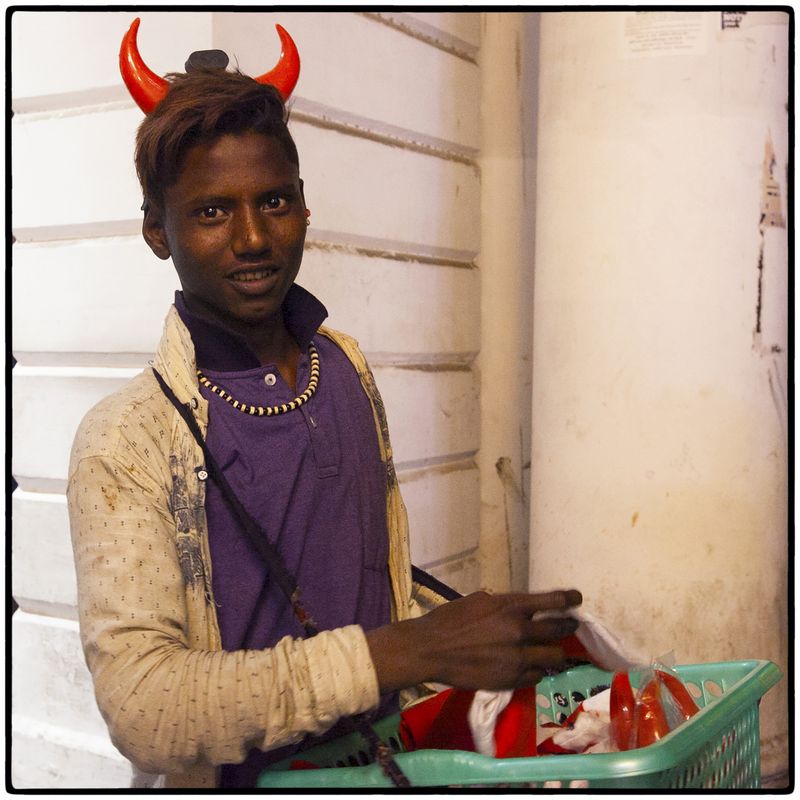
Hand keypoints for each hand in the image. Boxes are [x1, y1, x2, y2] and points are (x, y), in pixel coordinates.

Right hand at [366, 589, 581, 692]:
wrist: (430, 649)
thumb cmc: (449, 619)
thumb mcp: (479, 601)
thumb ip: (503, 605)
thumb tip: (519, 610)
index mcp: (510, 606)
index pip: (553, 601)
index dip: (570, 599)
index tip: (577, 599)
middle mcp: (519, 630)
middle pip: (559, 630)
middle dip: (568, 627)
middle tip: (571, 626)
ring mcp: (516, 658)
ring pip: (554, 657)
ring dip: (554, 653)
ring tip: (552, 651)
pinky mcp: (510, 679)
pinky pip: (536, 676)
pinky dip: (536, 670)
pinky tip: (530, 667)